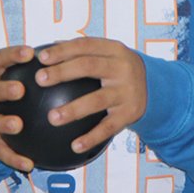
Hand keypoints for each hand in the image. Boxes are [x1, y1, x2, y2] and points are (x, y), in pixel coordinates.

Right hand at [0, 44, 37, 170]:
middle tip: (19, 90)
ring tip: (18, 125)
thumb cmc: (7, 94)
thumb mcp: (14, 77)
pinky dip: (12, 158)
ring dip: (2, 123)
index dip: (12, 55)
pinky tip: (29, 164)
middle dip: (2, 89)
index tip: (30, 53)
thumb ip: (36, 71)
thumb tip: (72, 58)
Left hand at [34, 38, 147, 154]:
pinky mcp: (130, 113)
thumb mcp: (107, 54)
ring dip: (73, 109)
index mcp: (114, 49)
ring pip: (97, 100)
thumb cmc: (117, 69)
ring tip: (52, 117)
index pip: (85, 45)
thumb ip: (81, 51)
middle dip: (63, 72)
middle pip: (89, 66)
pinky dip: (92, 138)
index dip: (63, 50)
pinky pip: (108, 127)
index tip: (41, 57)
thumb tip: (43, 52)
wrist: (154, 87)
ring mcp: (127, 91)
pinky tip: (74, 146)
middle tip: (39, 79)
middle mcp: (122, 68)